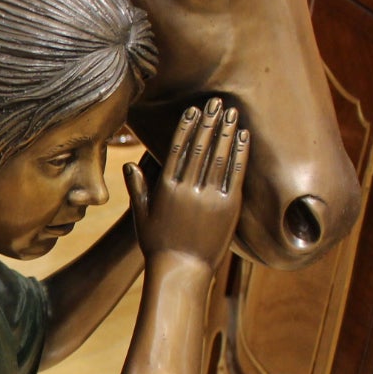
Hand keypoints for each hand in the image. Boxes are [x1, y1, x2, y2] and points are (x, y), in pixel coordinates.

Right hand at [123, 98, 247, 272]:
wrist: (181, 270)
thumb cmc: (159, 245)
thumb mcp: (142, 216)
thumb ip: (138, 188)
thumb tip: (129, 165)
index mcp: (166, 189)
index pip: (178, 150)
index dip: (187, 127)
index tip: (194, 111)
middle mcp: (187, 189)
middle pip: (200, 147)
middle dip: (208, 122)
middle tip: (216, 102)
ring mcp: (209, 197)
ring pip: (219, 156)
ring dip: (226, 131)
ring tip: (231, 113)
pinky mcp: (228, 207)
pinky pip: (235, 174)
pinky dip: (240, 153)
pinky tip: (243, 137)